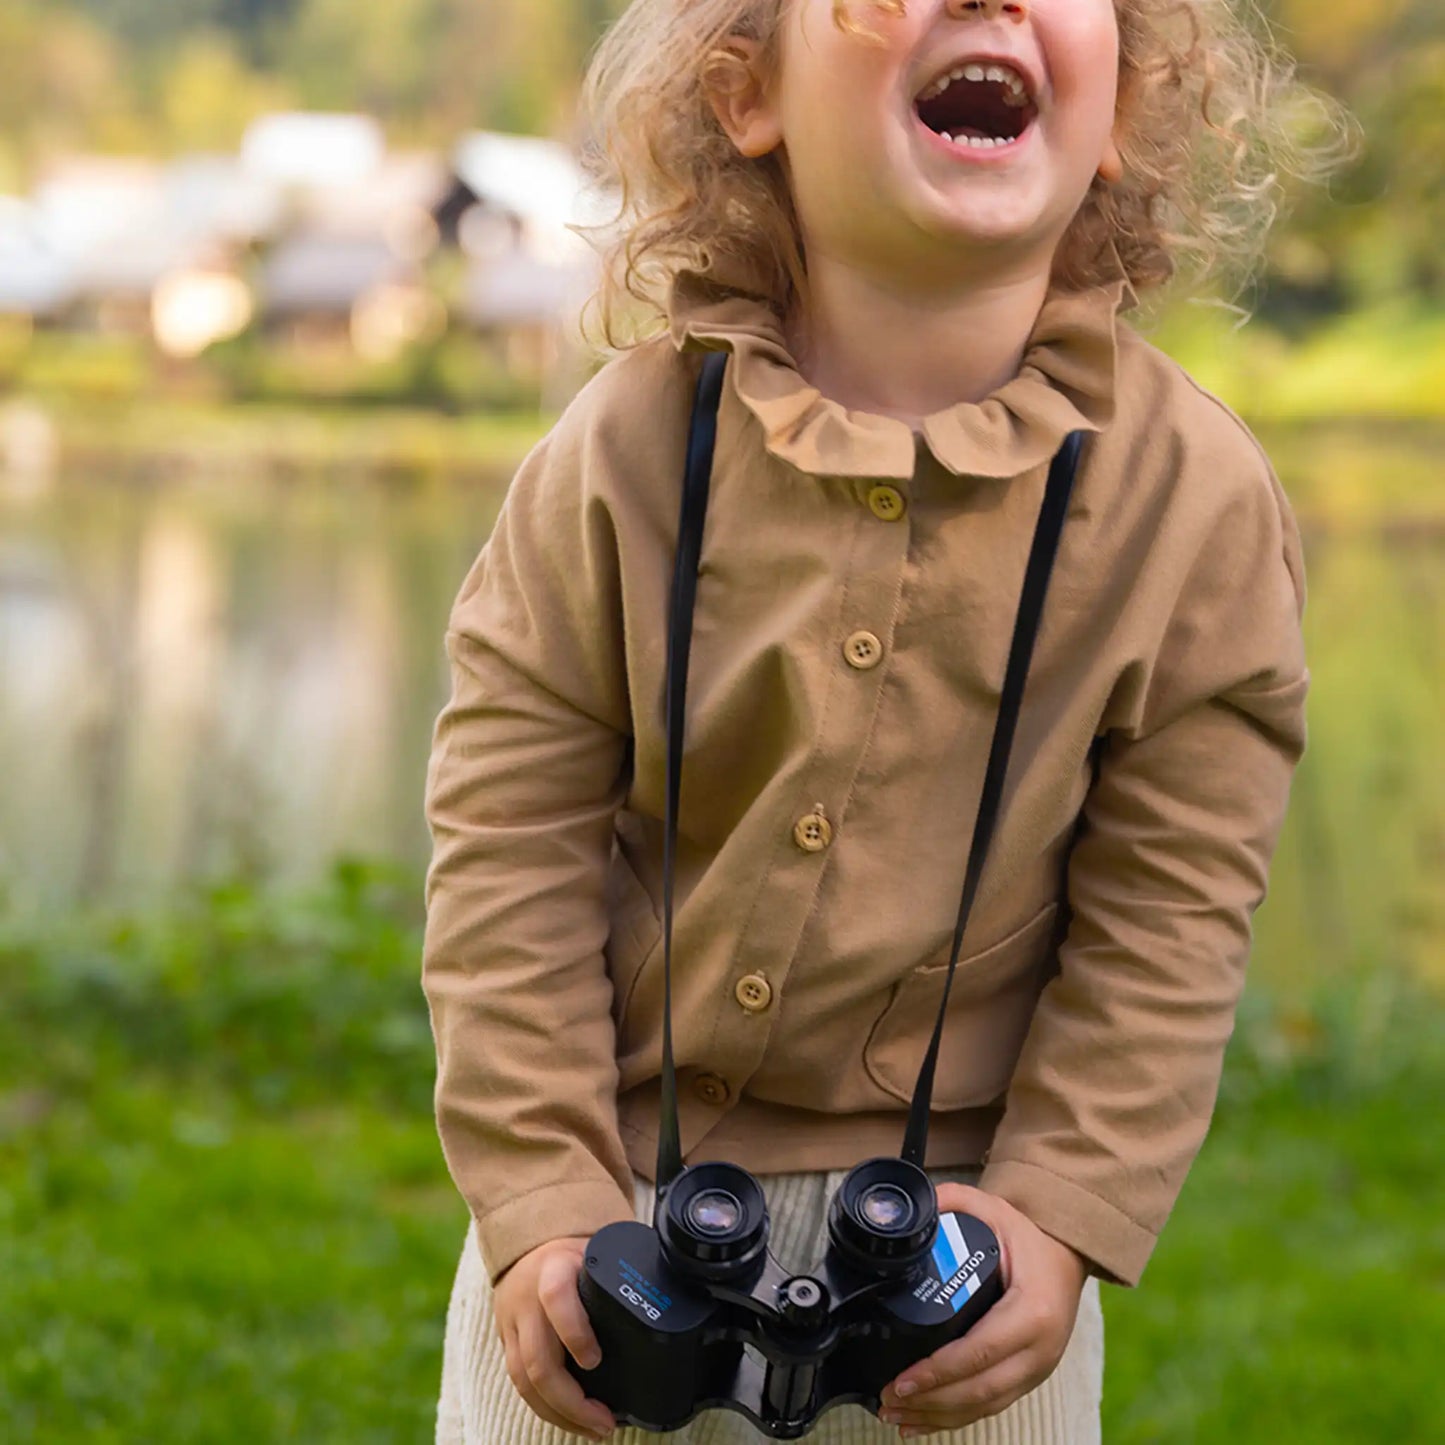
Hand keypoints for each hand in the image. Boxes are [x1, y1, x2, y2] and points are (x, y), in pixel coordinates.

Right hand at [493, 1234, 615, 1439]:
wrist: (531, 1244)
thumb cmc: (575, 1252)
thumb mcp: (597, 1251)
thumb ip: (621, 1271)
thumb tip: (669, 1290)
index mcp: (554, 1268)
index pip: (556, 1298)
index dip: (574, 1332)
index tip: (596, 1360)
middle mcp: (528, 1298)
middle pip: (538, 1358)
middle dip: (571, 1400)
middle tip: (605, 1421)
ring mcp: (513, 1324)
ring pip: (524, 1380)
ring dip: (559, 1413)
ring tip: (594, 1429)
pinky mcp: (507, 1343)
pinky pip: (519, 1384)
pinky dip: (545, 1408)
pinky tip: (570, 1420)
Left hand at [879, 1184, 1088, 1435]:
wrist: (1067, 1257)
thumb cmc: (1029, 1237)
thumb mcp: (994, 1210)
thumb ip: (953, 1200)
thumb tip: (913, 1207)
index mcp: (1033, 1311)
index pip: (980, 1351)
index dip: (939, 1372)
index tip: (903, 1378)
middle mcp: (1040, 1350)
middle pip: (981, 1390)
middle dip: (931, 1402)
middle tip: (889, 1400)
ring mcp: (1038, 1370)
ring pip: (985, 1406)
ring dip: (939, 1417)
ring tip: (896, 1416)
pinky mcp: (1029, 1379)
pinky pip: (992, 1407)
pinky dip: (957, 1419)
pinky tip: (924, 1423)